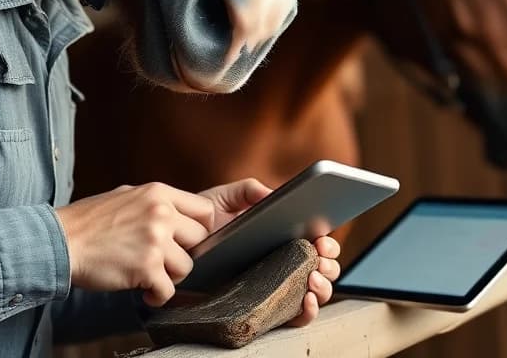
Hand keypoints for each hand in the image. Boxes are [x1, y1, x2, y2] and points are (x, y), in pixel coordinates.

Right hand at [55, 183, 214, 306]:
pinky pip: (168, 290)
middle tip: (164, 259)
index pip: (205, 210)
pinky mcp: (146, 267)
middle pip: (201, 239)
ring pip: (186, 267)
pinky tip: (144, 291)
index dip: (201, 229)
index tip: (188, 240)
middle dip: (184, 253)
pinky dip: (157, 296)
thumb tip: (177, 214)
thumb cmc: (87, 221)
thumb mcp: (126, 195)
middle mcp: (162, 214)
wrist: (59, 240)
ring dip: (169, 276)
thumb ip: (155, 203)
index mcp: (158, 193)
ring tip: (149, 275)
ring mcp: (155, 240)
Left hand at [198, 177, 340, 326]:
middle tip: (319, 255)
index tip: (322, 240)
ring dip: (324, 286)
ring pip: (315, 292)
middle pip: (322, 268)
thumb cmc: (200, 225)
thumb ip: (249, 189)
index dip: (327, 243)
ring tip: (311, 276)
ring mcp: (275, 287)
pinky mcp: (263, 309)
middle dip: (330, 263)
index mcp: (280, 237)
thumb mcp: (224, 198)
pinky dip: (308, 311)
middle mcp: (283, 263)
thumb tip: (274, 195)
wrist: (176, 250)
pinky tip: (305, 299)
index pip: (315, 241)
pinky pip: (295, 317)